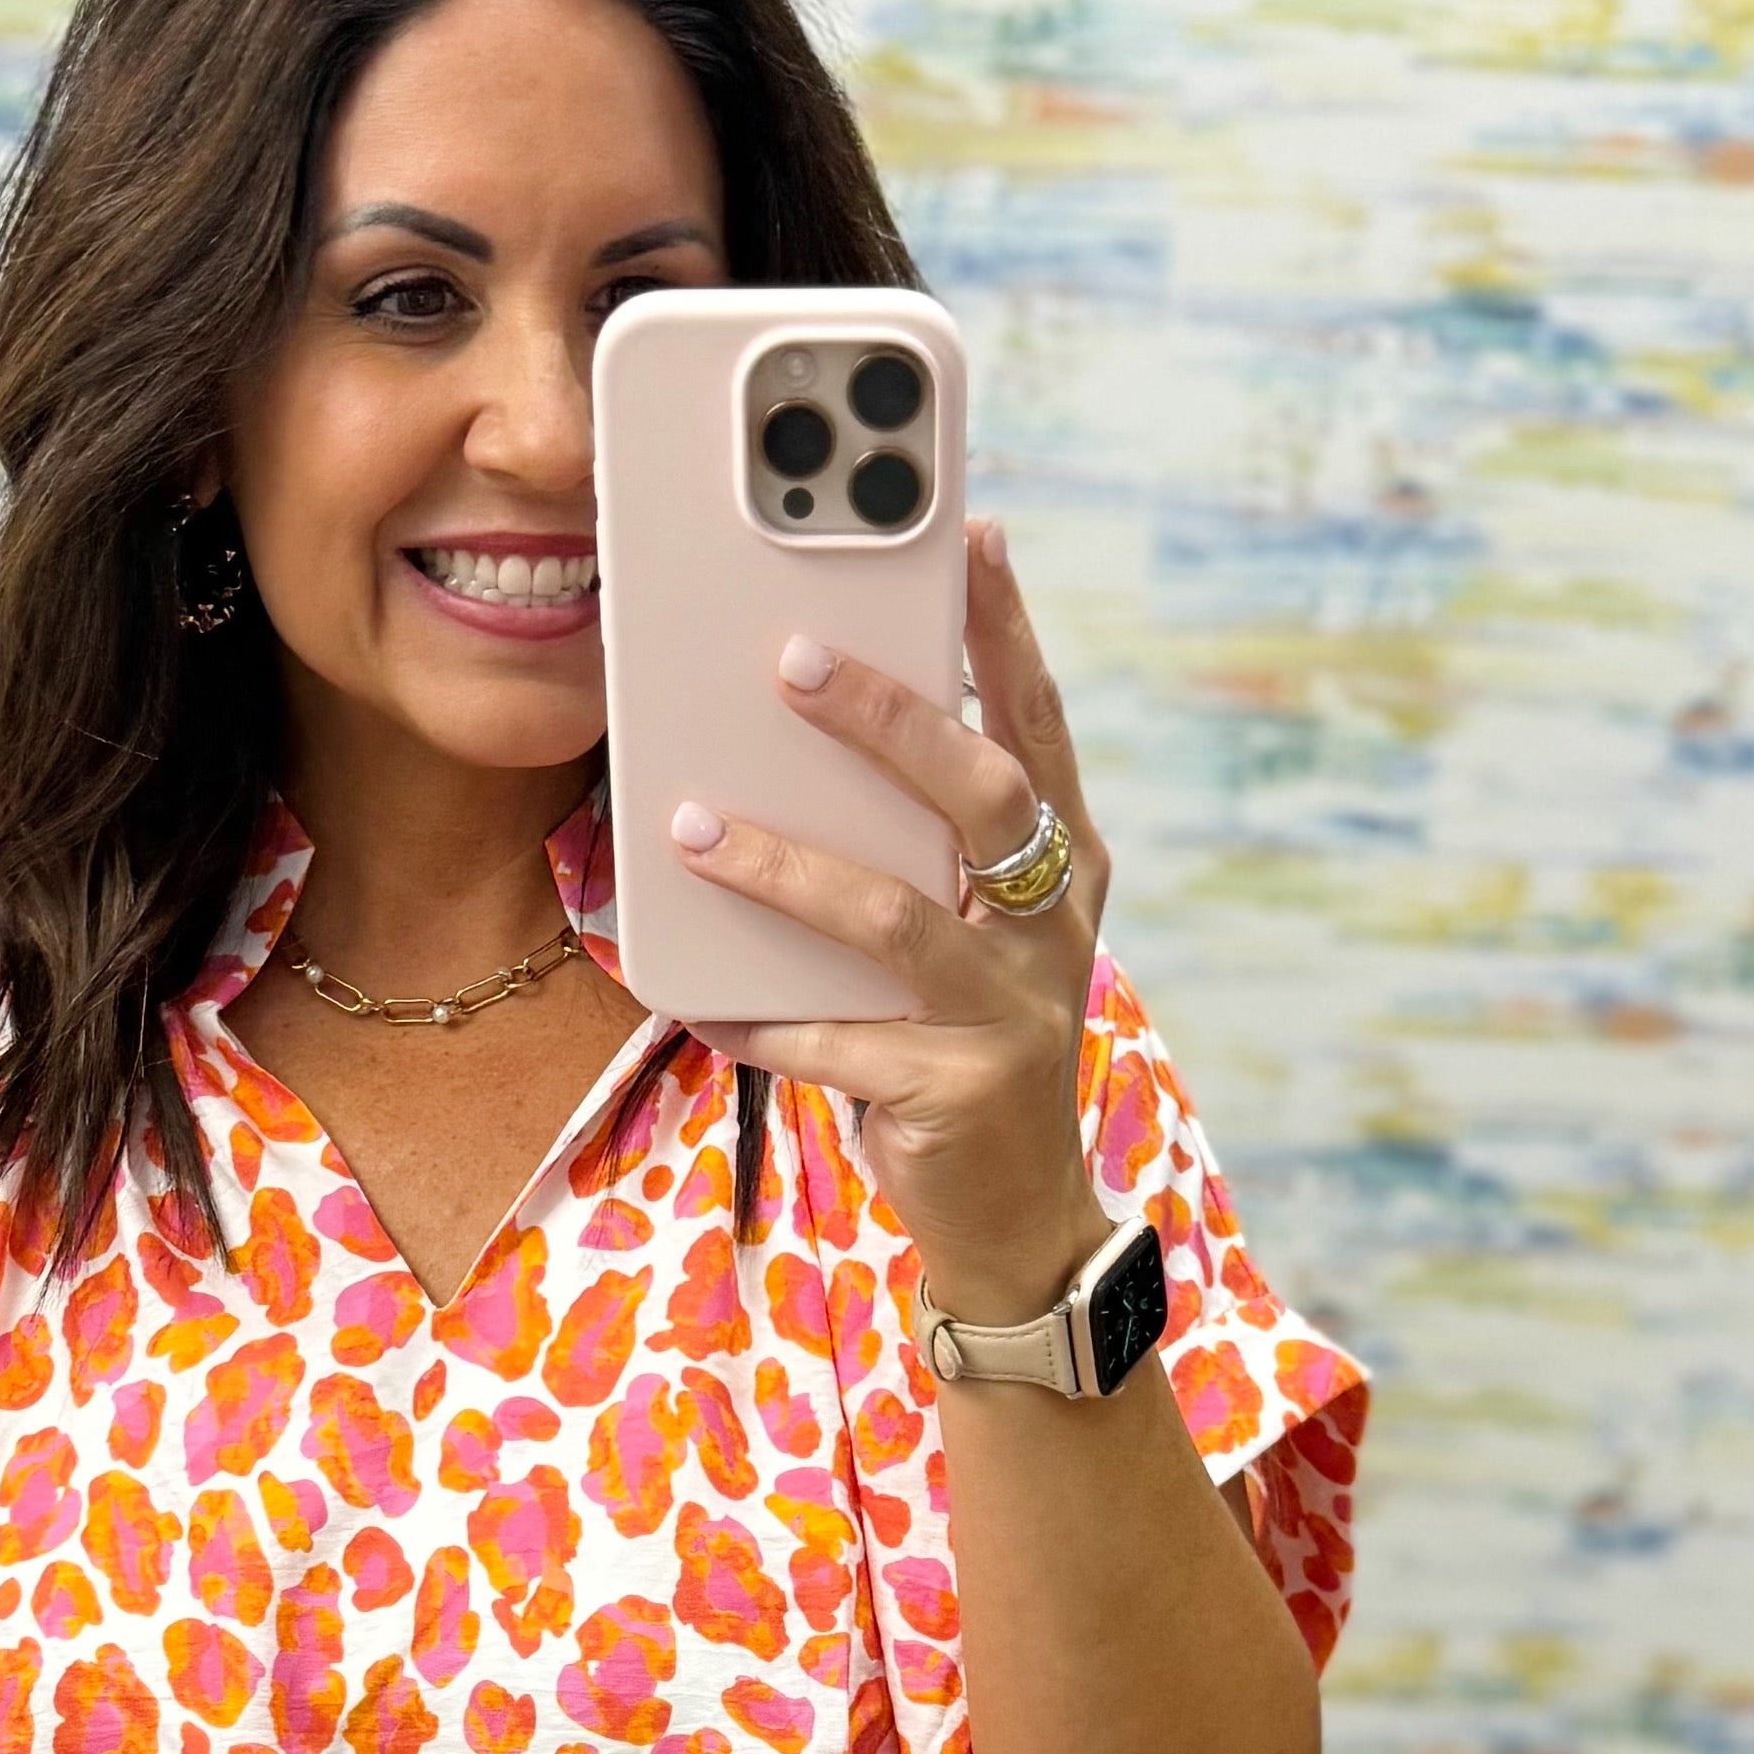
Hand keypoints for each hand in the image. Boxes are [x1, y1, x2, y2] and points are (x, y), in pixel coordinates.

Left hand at [673, 519, 1112, 1322]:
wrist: (1016, 1219)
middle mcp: (1051, 926)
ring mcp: (1012, 1011)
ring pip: (894, 916)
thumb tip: (791, 745)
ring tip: (693, 828)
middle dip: (890, 718)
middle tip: (794, 656)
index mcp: (1060, 867)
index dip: (1007, 631)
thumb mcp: (960, 936)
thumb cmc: (963, 1048)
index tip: (968, 535)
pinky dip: (763, 1022)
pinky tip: (699, 1002)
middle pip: (980, 794)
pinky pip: (839, 1043)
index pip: (1037, 724)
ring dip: (787, 866)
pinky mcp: (959, 1092)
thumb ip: (912, 851)